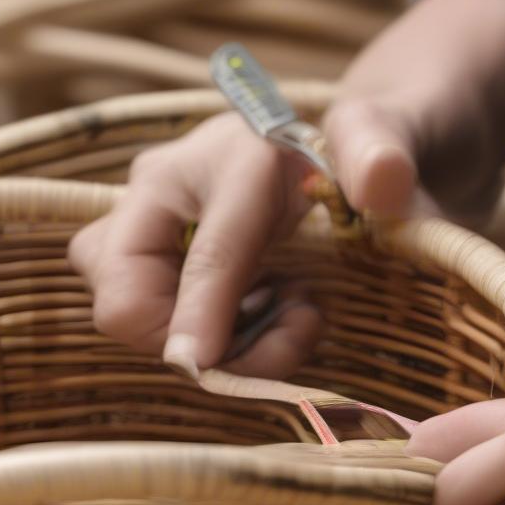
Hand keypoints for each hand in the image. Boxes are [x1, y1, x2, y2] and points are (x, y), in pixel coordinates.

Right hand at [68, 0, 504, 376]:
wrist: (348, 153)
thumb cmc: (362, 149)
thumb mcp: (378, 137)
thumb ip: (380, 151)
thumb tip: (382, 184)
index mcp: (214, 159)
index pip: (198, 259)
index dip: (200, 321)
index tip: (208, 367)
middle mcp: (161, 194)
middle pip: (123, 302)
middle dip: (202, 344)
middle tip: (293, 326)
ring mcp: (153, 231)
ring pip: (131, 318)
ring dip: (216, 347)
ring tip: (298, 312)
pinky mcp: (164, 265)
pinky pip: (163, 328)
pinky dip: (221, 343)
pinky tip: (280, 312)